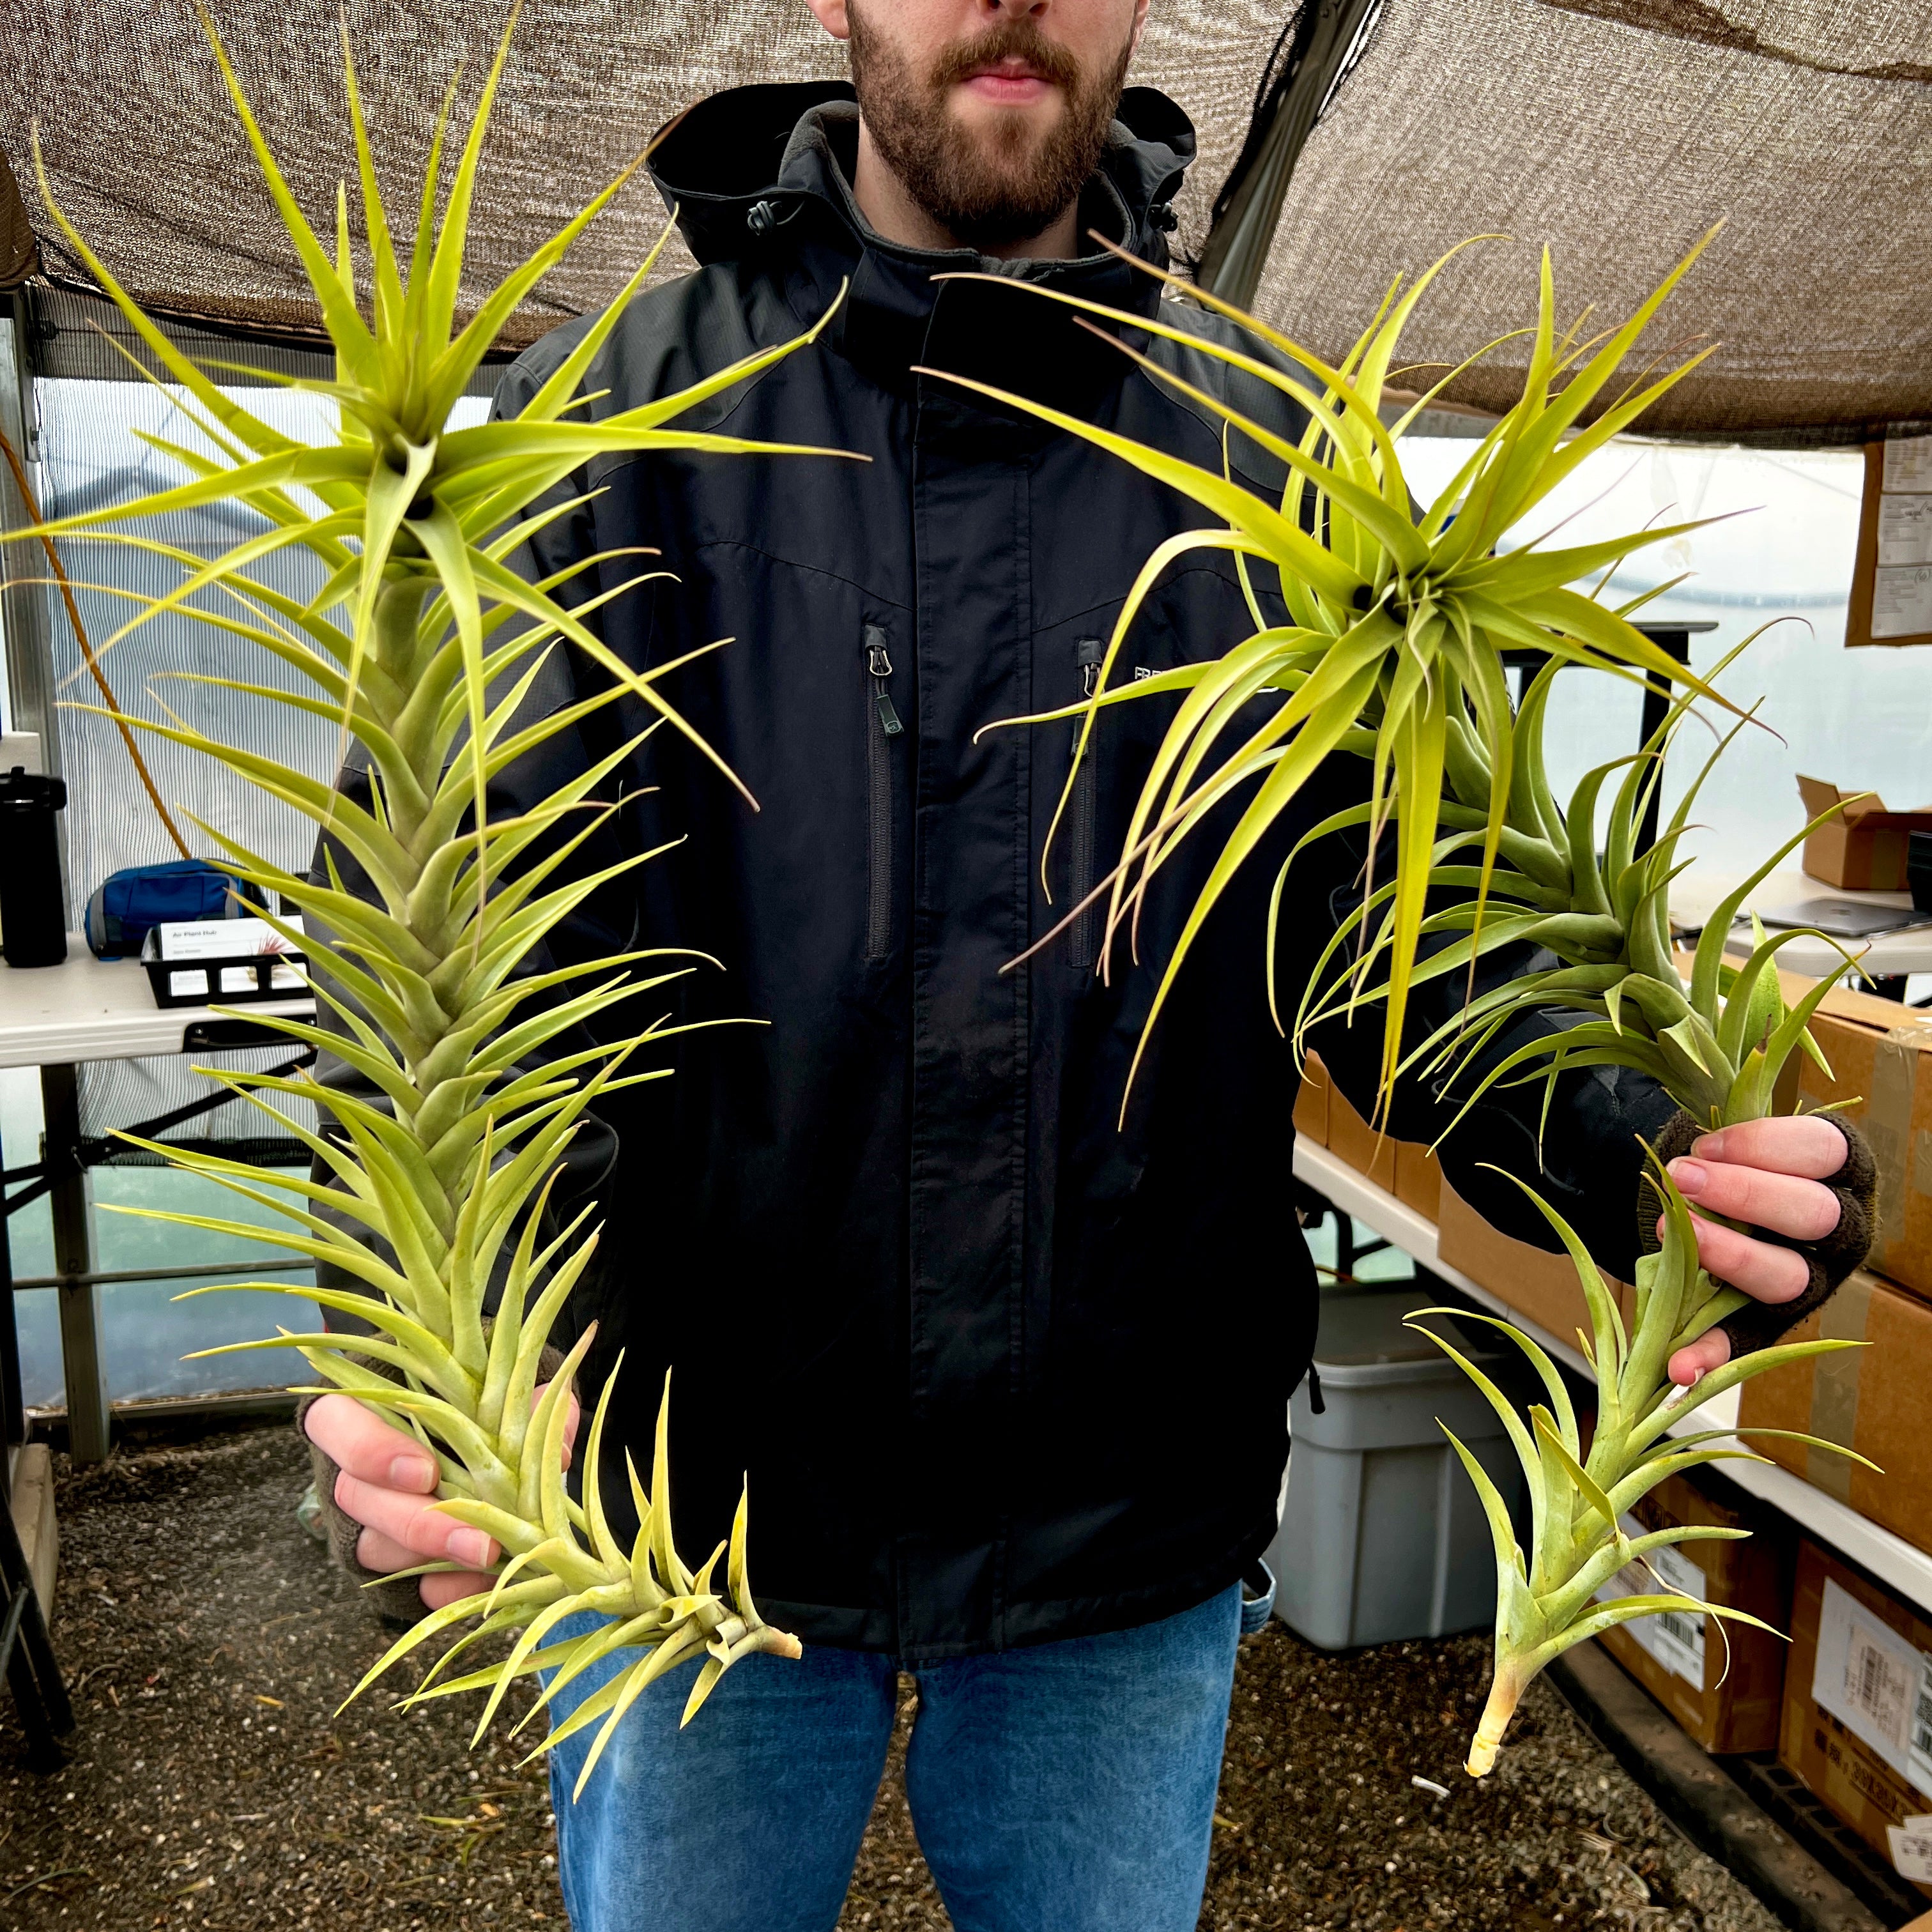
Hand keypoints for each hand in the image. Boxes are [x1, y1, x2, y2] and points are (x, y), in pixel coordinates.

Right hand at [305, 1385, 580, 1608]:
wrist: (474, 1438)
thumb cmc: (476, 1395)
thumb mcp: (497, 1386)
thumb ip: (521, 1401)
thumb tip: (555, 1437)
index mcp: (361, 1408)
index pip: (336, 1425)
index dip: (372, 1451)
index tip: (425, 1472)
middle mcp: (353, 1467)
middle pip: (358, 1499)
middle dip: (420, 1525)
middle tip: (478, 1543)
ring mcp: (365, 1518)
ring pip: (376, 1546)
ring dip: (434, 1559)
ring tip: (492, 1562)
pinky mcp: (392, 1557)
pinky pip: (406, 1584)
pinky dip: (445, 1586)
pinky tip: (484, 1583)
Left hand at [1659, 1115, 1846, 1387]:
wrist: (1712, 1202)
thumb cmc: (1733, 1162)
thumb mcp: (1738, 1145)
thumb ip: (1727, 1150)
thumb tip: (1691, 1154)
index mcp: (1838, 1170)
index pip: (1821, 1150)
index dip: (1763, 1145)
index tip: (1704, 1146)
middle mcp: (1840, 1228)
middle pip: (1813, 1213)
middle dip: (1744, 1193)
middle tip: (1682, 1177)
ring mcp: (1813, 1279)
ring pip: (1787, 1276)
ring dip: (1728, 1257)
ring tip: (1669, 1234)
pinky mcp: (1776, 1320)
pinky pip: (1748, 1340)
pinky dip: (1712, 1352)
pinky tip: (1680, 1364)